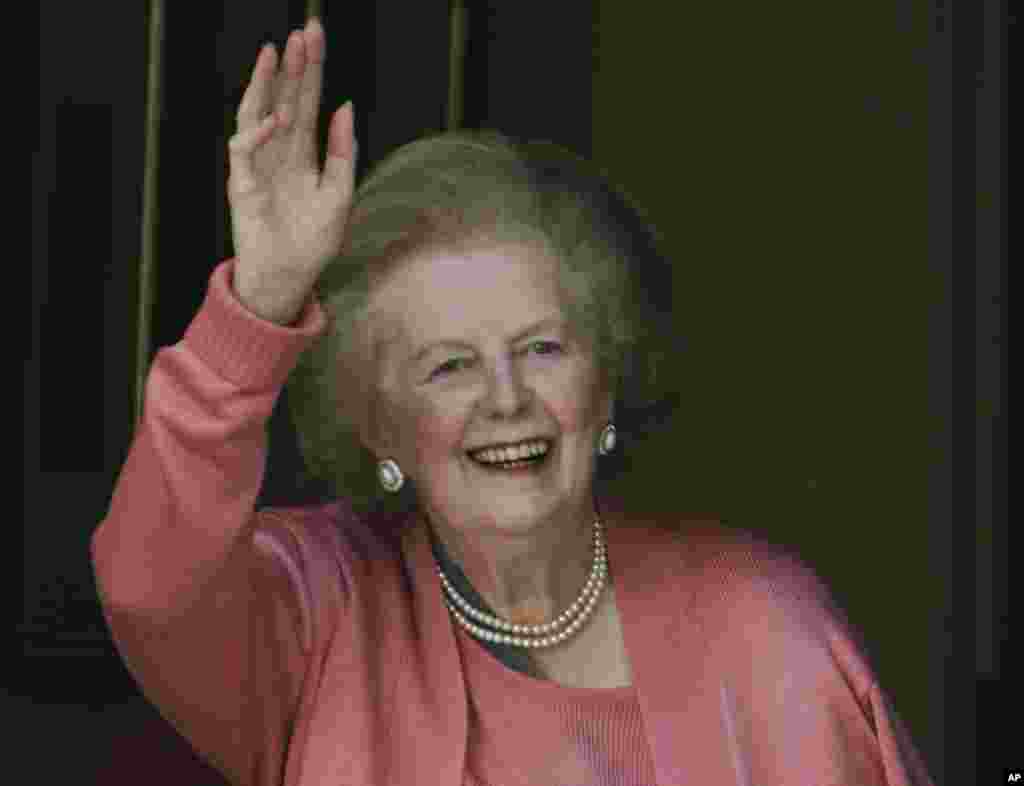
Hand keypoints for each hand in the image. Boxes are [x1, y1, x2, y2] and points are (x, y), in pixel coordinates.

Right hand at [227, 18, 355, 324]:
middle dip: (292, 66)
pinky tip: (277, 118)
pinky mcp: (242, 183)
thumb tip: (346, 105)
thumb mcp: (341, 194)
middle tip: (301, 32)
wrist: (291, 277)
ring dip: (265, 84)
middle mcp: (279, 152)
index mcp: (303, 152)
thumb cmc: (314, 240)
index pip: (307, 101)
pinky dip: (258, 133)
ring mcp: (258, 164)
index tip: (315, 34)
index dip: (312, 69)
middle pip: (283, 99)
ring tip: (276, 53)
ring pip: (257, 113)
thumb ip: (343, 152)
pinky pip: (244, 150)